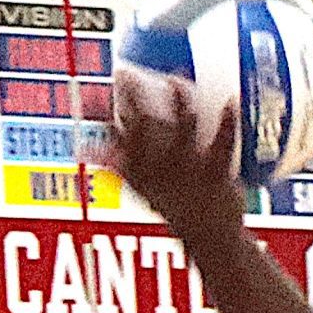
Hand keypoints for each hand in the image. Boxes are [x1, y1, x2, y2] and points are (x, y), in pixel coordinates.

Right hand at [104, 70, 245, 250]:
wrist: (212, 239)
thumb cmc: (174, 206)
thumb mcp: (140, 187)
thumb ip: (114, 163)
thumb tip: (82, 148)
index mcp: (140, 174)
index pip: (116, 141)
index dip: (102, 118)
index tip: (90, 93)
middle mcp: (161, 172)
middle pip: (143, 129)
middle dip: (132, 101)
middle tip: (123, 73)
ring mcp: (189, 173)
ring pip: (182, 133)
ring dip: (178, 106)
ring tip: (176, 80)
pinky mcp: (217, 176)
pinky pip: (222, 146)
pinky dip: (226, 124)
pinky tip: (230, 100)